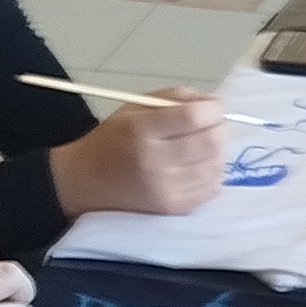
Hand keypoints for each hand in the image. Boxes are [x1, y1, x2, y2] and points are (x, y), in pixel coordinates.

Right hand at [50, 95, 228, 216]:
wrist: (86, 181)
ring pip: (216, 166)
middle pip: (211, 142)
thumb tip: (215, 105)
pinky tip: (197, 167)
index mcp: (141, 130)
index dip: (214, 109)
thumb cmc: (113, 139)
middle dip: (219, 130)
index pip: (194, 117)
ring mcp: (166, 189)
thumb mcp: (136, 106)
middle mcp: (154, 161)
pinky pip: (212, 188)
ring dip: (216, 153)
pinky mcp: (173, 208)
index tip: (213, 108)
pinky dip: (212, 174)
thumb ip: (176, 98)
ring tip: (200, 148)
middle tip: (210, 127)